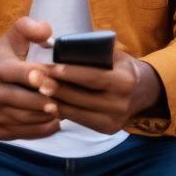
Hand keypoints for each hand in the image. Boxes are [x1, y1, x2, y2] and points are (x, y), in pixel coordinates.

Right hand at [0, 17, 60, 140]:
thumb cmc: (2, 55)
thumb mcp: (13, 36)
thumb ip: (30, 28)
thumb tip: (48, 34)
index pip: (22, 73)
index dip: (42, 77)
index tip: (58, 79)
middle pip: (25, 102)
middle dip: (47, 101)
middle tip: (66, 99)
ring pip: (25, 119)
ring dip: (47, 117)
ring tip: (64, 109)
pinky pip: (22, 134)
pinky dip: (41, 130)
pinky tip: (55, 121)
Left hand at [44, 49, 160, 133]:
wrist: (142, 92)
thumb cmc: (121, 67)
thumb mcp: (116, 54)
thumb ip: (97, 50)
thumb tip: (65, 45)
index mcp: (125, 81)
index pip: (93, 77)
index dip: (69, 73)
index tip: (48, 67)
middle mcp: (122, 104)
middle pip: (81, 97)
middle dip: (55, 87)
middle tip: (33, 78)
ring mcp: (114, 120)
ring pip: (77, 111)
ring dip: (54, 100)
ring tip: (36, 89)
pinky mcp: (106, 129)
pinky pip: (79, 120)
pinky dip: (63, 111)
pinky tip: (48, 103)